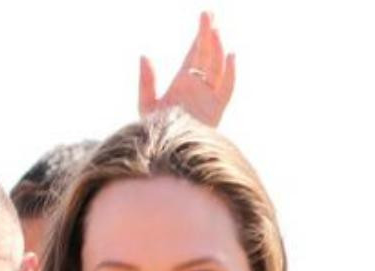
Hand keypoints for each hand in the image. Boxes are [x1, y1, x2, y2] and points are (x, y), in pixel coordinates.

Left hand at [138, 11, 234, 127]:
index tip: (204, 17)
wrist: (169, 153)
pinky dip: (230, 73)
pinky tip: (230, 55)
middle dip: (208, 34)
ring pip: (217, 67)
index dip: (199, 36)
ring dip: (216, 48)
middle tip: (209, 13)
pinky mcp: (216, 110)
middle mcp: (199, 88)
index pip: (194, 55)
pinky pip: (227, 88)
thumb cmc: (156, 132)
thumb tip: (144, 55)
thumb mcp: (147, 104)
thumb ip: (146, 81)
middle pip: (206, 56)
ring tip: (215, 29)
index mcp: (183, 83)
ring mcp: (209, 98)